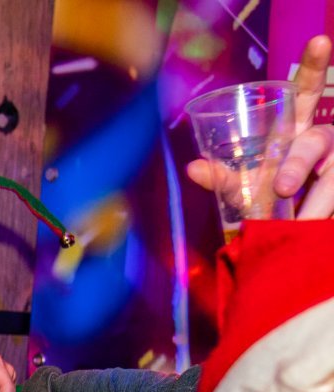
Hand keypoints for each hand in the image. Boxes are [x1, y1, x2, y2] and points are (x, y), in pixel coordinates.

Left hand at [186, 35, 332, 217]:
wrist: (287, 226)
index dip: (314, 65)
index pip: (306, 90)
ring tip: (300, 223)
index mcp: (294, 126)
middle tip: (280, 188)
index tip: (319, 41)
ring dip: (316, 202)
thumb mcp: (241, 185)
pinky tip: (312, 229)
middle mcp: (320, 138)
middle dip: (298, 164)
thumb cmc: (263, 194)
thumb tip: (193, 167)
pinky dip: (321, 216)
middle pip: (316, 141)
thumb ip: (220, 177)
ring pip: (333, 178)